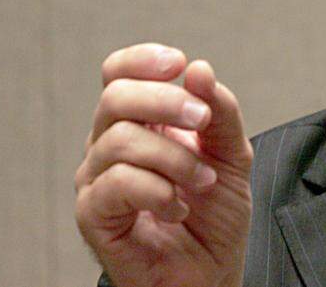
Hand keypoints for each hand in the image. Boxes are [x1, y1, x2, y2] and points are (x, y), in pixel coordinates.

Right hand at [75, 44, 252, 286]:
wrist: (211, 272)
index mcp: (140, 122)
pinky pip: (116, 183)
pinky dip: (158, 191)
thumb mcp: (232, 154)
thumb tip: (199, 70)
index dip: (142, 60)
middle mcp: (110, 144)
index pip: (118, 72)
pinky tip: (179, 208)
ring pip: (120, 140)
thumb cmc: (215, 215)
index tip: (178, 64)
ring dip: (174, 158)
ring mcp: (97, 179)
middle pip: (115, 96)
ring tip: (202, 182)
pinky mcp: (93, 215)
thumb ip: (221, 111)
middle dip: (166, 101)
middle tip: (203, 121)